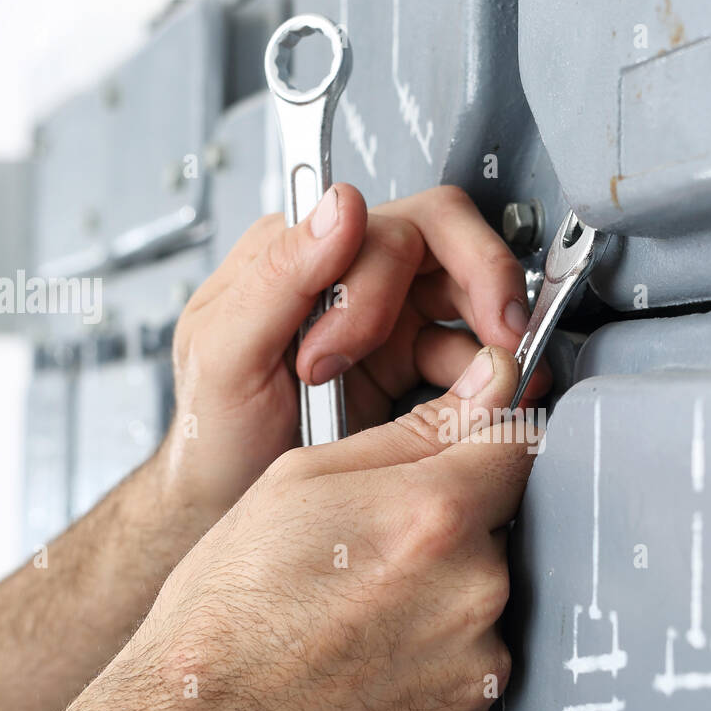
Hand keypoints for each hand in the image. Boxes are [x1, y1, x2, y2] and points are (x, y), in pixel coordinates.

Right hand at [0, 346, 534, 710]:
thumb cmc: (225, 619)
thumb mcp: (297, 483)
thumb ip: (413, 431)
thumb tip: (485, 390)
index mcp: (432, 517)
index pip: (517, 442)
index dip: (483, 442)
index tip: (465, 454)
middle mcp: (471, 593)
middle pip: (495, 529)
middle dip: (446, 531)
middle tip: (368, 557)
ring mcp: (475, 668)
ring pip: (482, 601)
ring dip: (440, 599)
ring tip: (358, 617)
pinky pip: (469, 668)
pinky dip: (432, 662)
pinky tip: (368, 662)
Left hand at [158, 184, 546, 523]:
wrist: (227, 504)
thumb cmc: (212, 436)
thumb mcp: (222, 356)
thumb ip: (278, 276)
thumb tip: (342, 206)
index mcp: (296, 255)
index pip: (379, 222)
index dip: (398, 275)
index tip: (373, 336)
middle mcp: (345, 275)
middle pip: (444, 238)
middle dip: (482, 282)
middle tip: (498, 338)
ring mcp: (382, 319)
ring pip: (467, 291)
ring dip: (491, 332)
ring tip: (496, 385)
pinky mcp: (407, 365)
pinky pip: (470, 353)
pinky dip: (491, 375)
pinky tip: (492, 402)